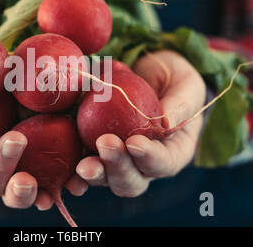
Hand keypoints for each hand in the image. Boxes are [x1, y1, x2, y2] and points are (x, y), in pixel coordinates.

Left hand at [75, 50, 205, 196]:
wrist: (146, 73)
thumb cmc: (173, 80)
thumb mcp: (186, 84)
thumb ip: (181, 103)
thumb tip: (166, 124)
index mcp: (172, 152)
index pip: (163, 163)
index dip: (149, 158)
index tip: (134, 142)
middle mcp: (143, 164)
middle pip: (131, 180)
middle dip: (118, 166)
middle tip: (105, 144)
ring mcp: (116, 161)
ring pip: (105, 178)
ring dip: (94, 173)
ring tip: (84, 165)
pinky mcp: (93, 151)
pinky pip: (83, 164)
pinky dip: (73, 171)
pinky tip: (67, 170)